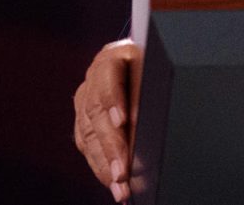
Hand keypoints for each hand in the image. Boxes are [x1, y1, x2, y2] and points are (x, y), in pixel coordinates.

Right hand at [72, 39, 143, 200]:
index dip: (113, 99)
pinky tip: (111, 182)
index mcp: (114, 56)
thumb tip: (145, 124)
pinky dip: (99, 166)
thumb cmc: (161, 69)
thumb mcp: (159, 72)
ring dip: (104, 164)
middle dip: (111, 146)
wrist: (149, 65)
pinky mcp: (83, 119)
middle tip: (123, 172)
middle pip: (96, 111)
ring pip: (87, 133)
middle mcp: (94, 76)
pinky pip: (86, 145)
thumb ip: (151, 92)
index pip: (108, 76)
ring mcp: (86, 98)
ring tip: (119, 187)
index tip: (123, 121)